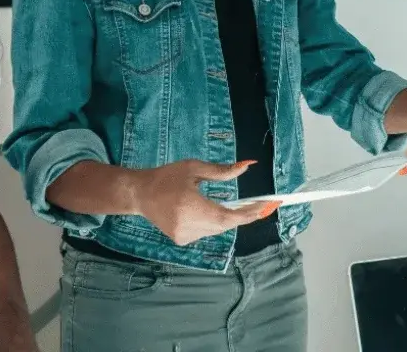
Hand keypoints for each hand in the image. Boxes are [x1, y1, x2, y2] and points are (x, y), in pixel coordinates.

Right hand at [132, 160, 279, 246]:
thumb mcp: (194, 168)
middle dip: (242, 214)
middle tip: (259, 204)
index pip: (226, 216)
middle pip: (224, 224)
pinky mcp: (181, 240)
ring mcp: (183, 236)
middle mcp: (187, 225)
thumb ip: (222, 170)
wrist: (140, 194)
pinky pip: (206, 232)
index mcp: (190, 206)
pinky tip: (207, 210)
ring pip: (216, 229)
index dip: (248, 214)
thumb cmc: (167, 177)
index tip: (265, 207)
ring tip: (236, 205)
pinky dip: (214, 222)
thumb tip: (247, 165)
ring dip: (227, 218)